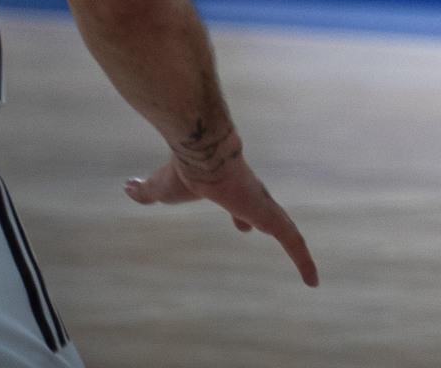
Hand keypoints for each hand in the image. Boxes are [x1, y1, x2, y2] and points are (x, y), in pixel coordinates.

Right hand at [126, 133, 317, 286]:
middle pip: (266, 215)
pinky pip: (293, 241)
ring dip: (299, 253)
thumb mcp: (159, 188)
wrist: (201, 158)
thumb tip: (128, 187)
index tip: (244, 227)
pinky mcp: (270, 216)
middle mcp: (251, 195)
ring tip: (311, 275)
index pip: (241, 205)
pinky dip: (304, 261)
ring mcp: (263, 205)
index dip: (244, 217)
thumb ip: (146, 191)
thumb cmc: (183, 172)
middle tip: (279, 241)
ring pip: (287, 231)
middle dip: (269, 226)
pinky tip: (313, 281)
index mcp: (229, 189)